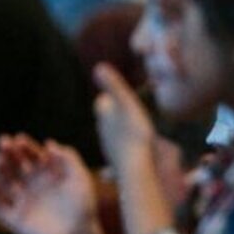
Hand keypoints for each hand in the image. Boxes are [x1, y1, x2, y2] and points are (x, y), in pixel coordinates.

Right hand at [0, 135, 98, 233]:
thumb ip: (69, 159)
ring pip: (6, 183)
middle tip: (3, 142)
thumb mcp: (80, 179)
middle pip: (17, 167)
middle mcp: (33, 187)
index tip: (19, 138)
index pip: (33, 157)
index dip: (26, 147)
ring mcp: (23, 202)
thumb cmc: (83, 208)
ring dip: (0, 170)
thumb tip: (50, 143)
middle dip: (10, 154)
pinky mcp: (14, 219)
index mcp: (49, 176)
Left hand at [93, 62, 156, 177]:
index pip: (103, 103)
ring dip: (119, 130)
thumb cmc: (134, 133)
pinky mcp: (119, 161)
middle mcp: (103, 132)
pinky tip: (134, 148)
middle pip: (106, 119)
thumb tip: (98, 66)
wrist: (135, 167)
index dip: (109, 98)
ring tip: (131, 128)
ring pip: (112, 135)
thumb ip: (114, 86)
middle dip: (113, 114)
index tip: (116, 96)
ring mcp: (110, 147)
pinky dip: (125, 145)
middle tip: (125, 109)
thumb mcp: (127, 104)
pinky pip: (120, 149)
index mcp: (104, 117)